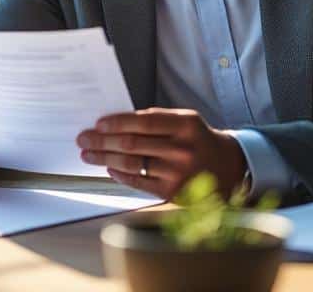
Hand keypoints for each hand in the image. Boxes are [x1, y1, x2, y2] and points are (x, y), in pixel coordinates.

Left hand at [76, 108, 246, 199]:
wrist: (229, 167)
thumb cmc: (198, 140)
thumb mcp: (185, 121)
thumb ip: (156, 120)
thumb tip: (114, 123)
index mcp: (186, 125)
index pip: (143, 121)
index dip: (117, 122)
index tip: (97, 124)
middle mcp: (183, 149)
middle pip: (132, 143)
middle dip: (102, 141)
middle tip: (83, 139)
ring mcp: (179, 172)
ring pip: (132, 164)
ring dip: (104, 159)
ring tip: (88, 155)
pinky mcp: (174, 192)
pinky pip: (139, 182)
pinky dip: (121, 175)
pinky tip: (109, 169)